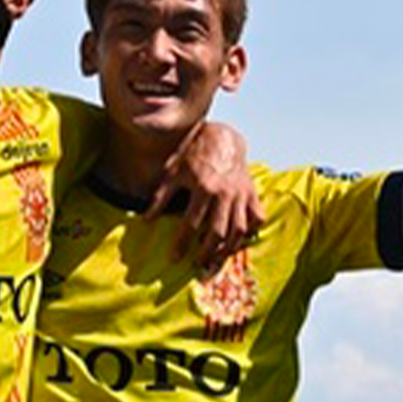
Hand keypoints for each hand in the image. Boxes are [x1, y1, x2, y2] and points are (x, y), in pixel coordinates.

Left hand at [146, 122, 265, 267]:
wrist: (223, 137)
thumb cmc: (194, 155)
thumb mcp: (173, 172)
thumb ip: (160, 197)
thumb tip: (146, 219)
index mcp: (203, 188)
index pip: (191, 225)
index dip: (181, 244)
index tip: (174, 259)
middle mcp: (225, 194)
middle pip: (217, 233)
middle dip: (206, 253)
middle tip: (196, 263)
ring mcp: (241, 195)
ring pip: (238, 231)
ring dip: (227, 249)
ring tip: (214, 259)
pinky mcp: (252, 194)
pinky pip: (256, 218)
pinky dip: (250, 232)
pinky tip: (238, 241)